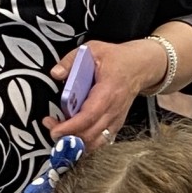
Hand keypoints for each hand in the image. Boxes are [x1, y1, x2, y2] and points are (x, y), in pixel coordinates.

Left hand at [45, 38, 164, 148]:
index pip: (89, 116)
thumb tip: (55, 74)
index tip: (55, 129)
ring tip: (61, 134)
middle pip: (90, 134)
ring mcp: (116, 119)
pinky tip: (74, 137)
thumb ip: (71, 60)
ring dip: (76, 143)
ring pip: (96, 142)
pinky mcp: (116, 124)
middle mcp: (114, 109)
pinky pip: (101, 141)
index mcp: (108, 91)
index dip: (70, 127)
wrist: (139, 67)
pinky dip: (86, 143)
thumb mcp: (93, 49)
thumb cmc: (117, 59)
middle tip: (51, 128)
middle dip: (67, 137)